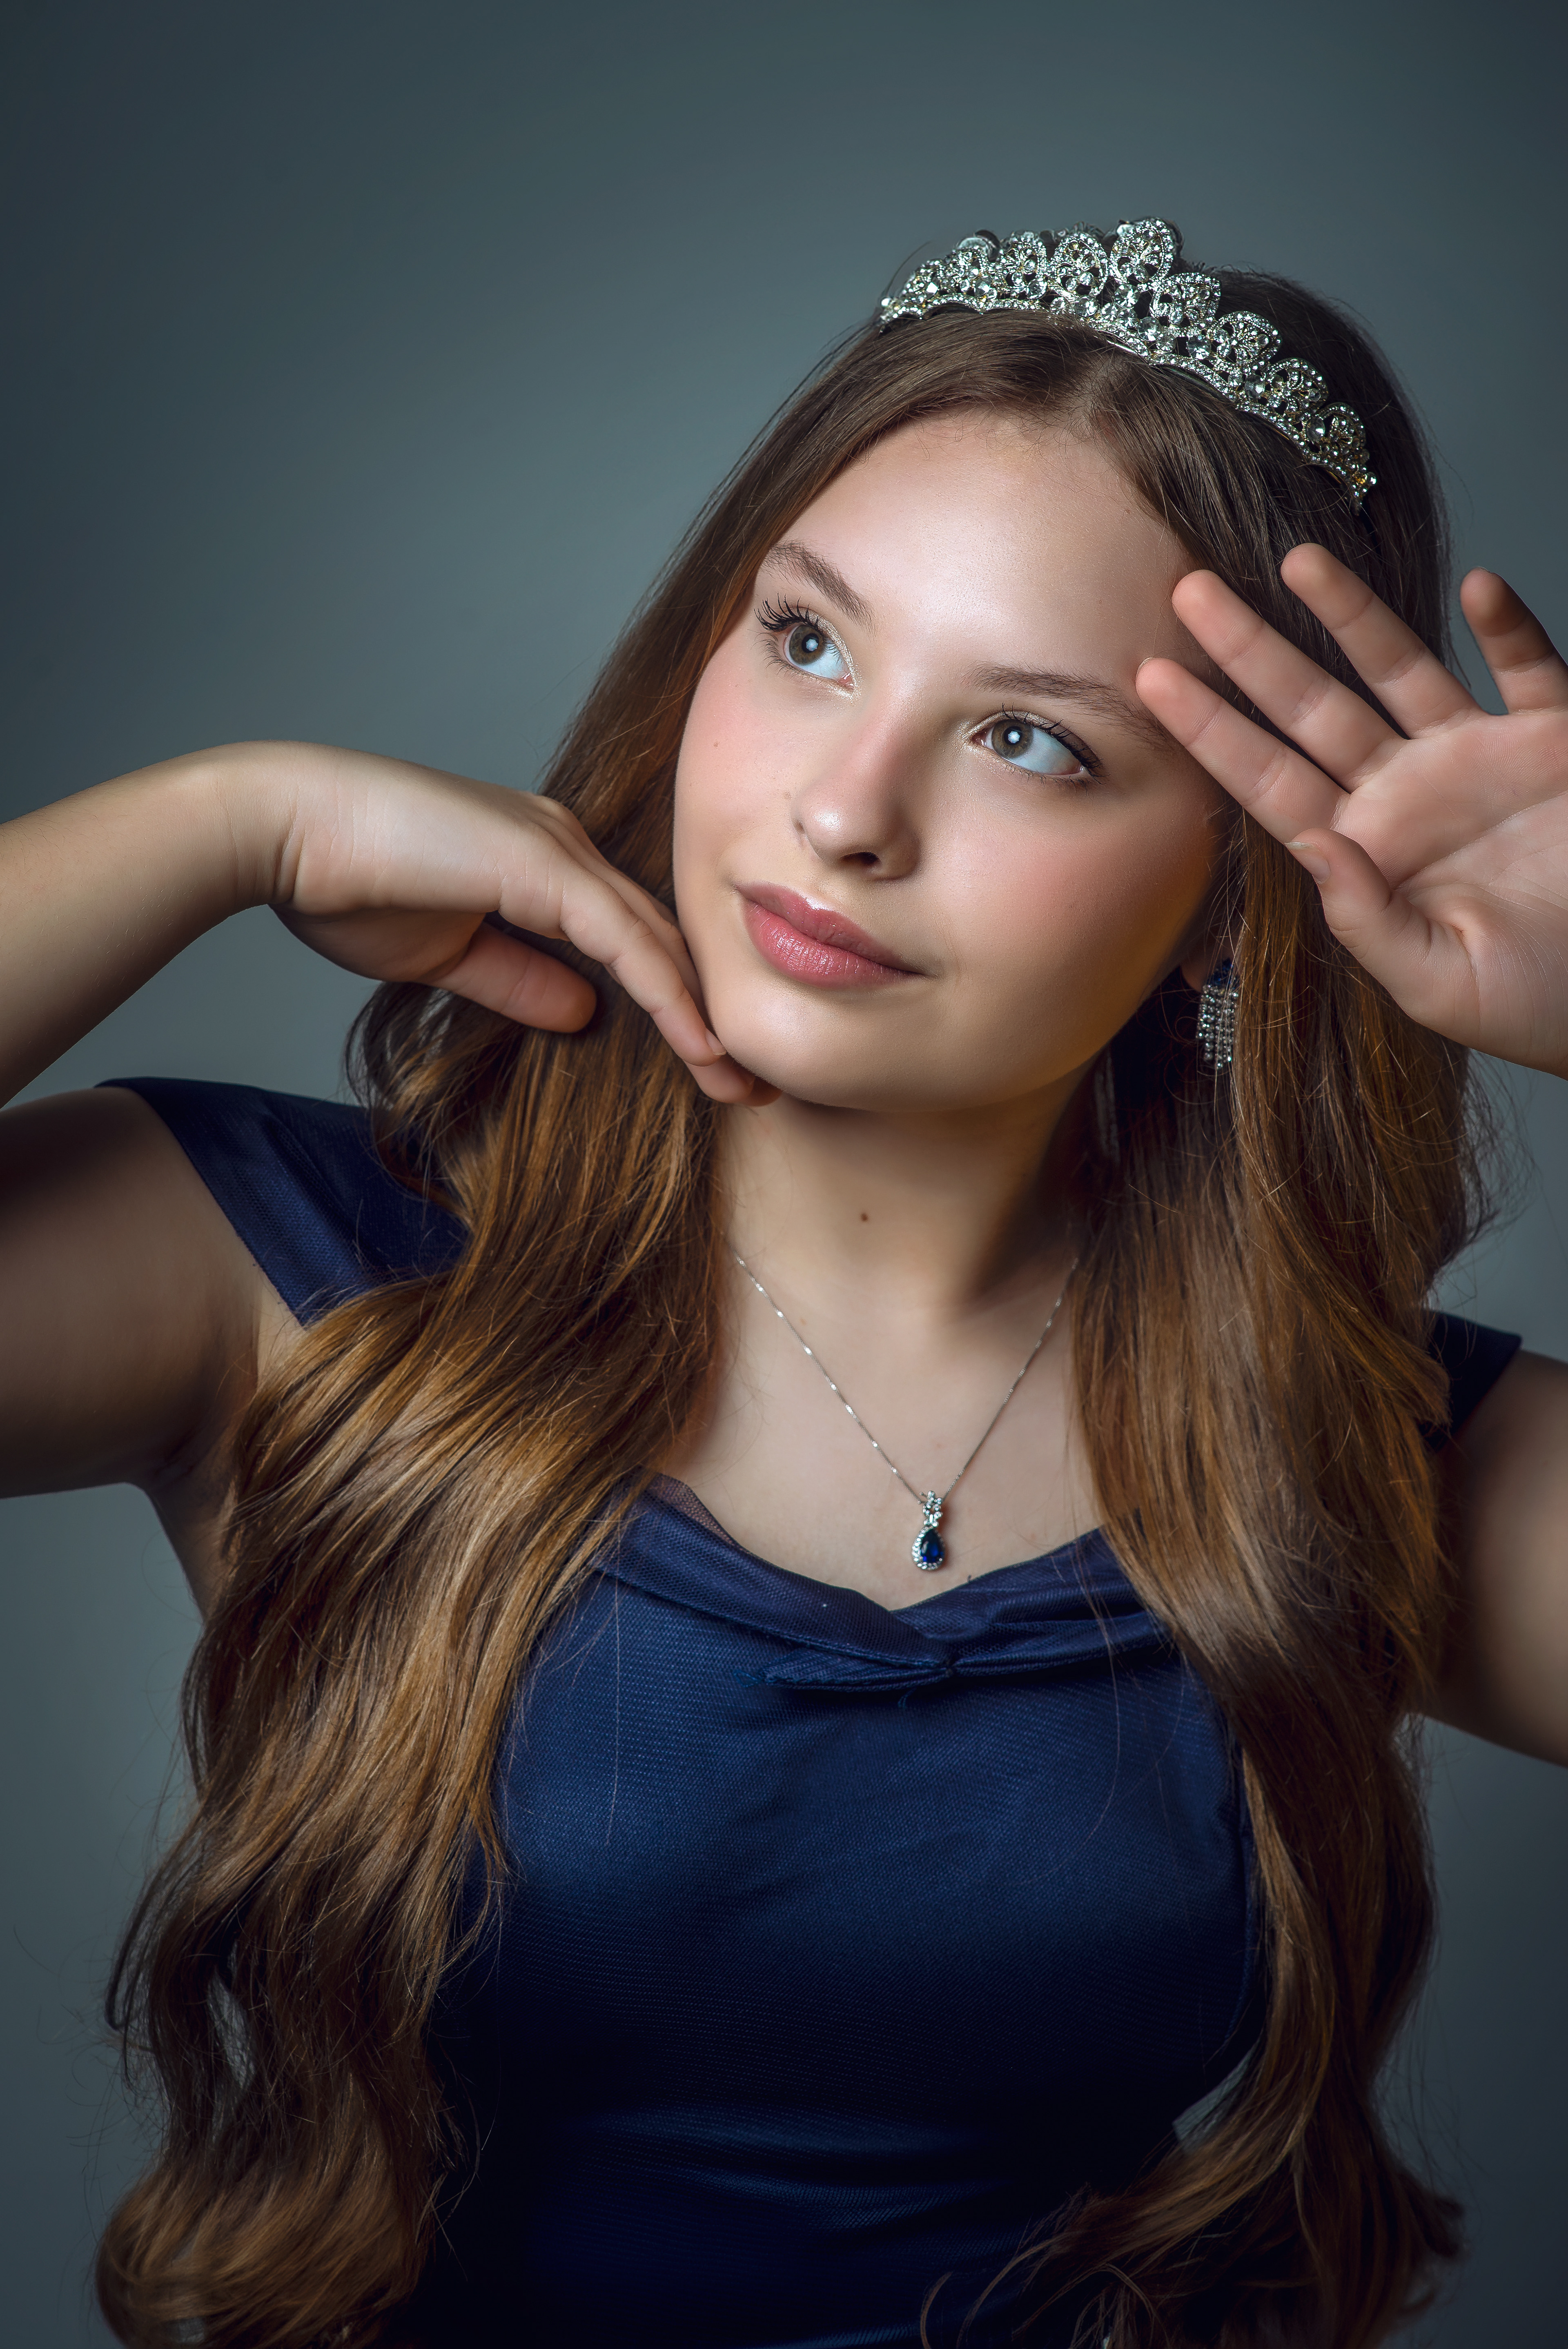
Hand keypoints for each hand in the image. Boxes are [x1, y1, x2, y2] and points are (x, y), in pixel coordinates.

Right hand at [236, 743, 764, 1103]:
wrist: (280, 831)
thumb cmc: (344, 883)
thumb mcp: (449, 955)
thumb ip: (520, 981)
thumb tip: (584, 1015)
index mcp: (544, 866)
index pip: (631, 941)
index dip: (676, 1005)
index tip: (710, 1070)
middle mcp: (565, 847)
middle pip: (661, 940)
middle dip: (711, 1014)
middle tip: (753, 1087)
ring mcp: (558, 848)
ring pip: (656, 941)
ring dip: (704, 1016)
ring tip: (742, 1083)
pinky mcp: (542, 863)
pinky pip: (624, 940)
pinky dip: (667, 994)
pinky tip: (700, 1044)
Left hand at [1135, 550, 1567, 1076]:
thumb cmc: (1538, 1005)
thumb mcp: (1438, 984)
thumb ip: (1366, 921)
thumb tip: (1311, 845)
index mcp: (1368, 853)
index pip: (1269, 780)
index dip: (1210, 729)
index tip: (1149, 677)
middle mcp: (1409, 793)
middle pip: (1311, 707)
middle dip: (1251, 650)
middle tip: (1187, 591)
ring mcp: (1480, 758)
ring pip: (1400, 667)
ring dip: (1351, 613)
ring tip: (1296, 560)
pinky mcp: (1556, 739)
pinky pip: (1528, 667)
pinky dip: (1507, 627)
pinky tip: (1476, 588)